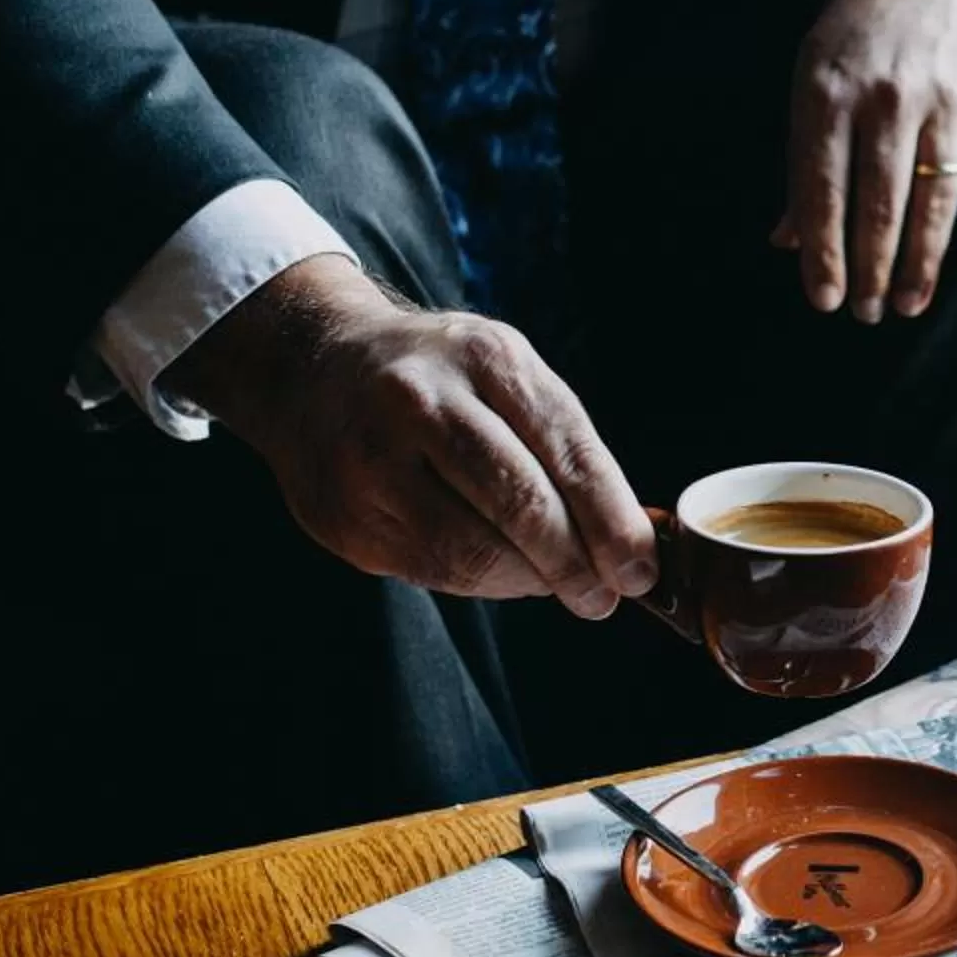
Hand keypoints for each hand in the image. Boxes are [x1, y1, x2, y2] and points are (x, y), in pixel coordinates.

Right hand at [165, 256, 655, 614]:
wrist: (315, 368)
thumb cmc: (441, 380)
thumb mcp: (507, 376)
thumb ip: (565, 448)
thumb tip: (628, 544)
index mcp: (485, 358)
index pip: (566, 451)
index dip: (611, 522)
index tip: (640, 569)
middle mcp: (422, 402)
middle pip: (519, 503)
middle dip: (573, 564)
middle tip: (601, 597)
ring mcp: (372, 461)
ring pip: (472, 550)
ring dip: (527, 581)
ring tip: (551, 583)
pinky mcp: (344, 517)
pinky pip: (431, 570)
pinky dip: (478, 582)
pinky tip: (496, 571)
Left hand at [776, 0, 956, 321]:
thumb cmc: (857, 32)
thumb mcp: (812, 78)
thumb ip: (804, 160)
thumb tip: (785, 240)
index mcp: (828, 89)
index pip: (822, 187)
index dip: (823, 251)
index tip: (824, 300)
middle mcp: (886, 95)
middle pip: (879, 203)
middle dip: (870, 267)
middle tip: (866, 313)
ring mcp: (944, 97)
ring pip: (935, 198)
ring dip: (923, 262)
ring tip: (908, 305)